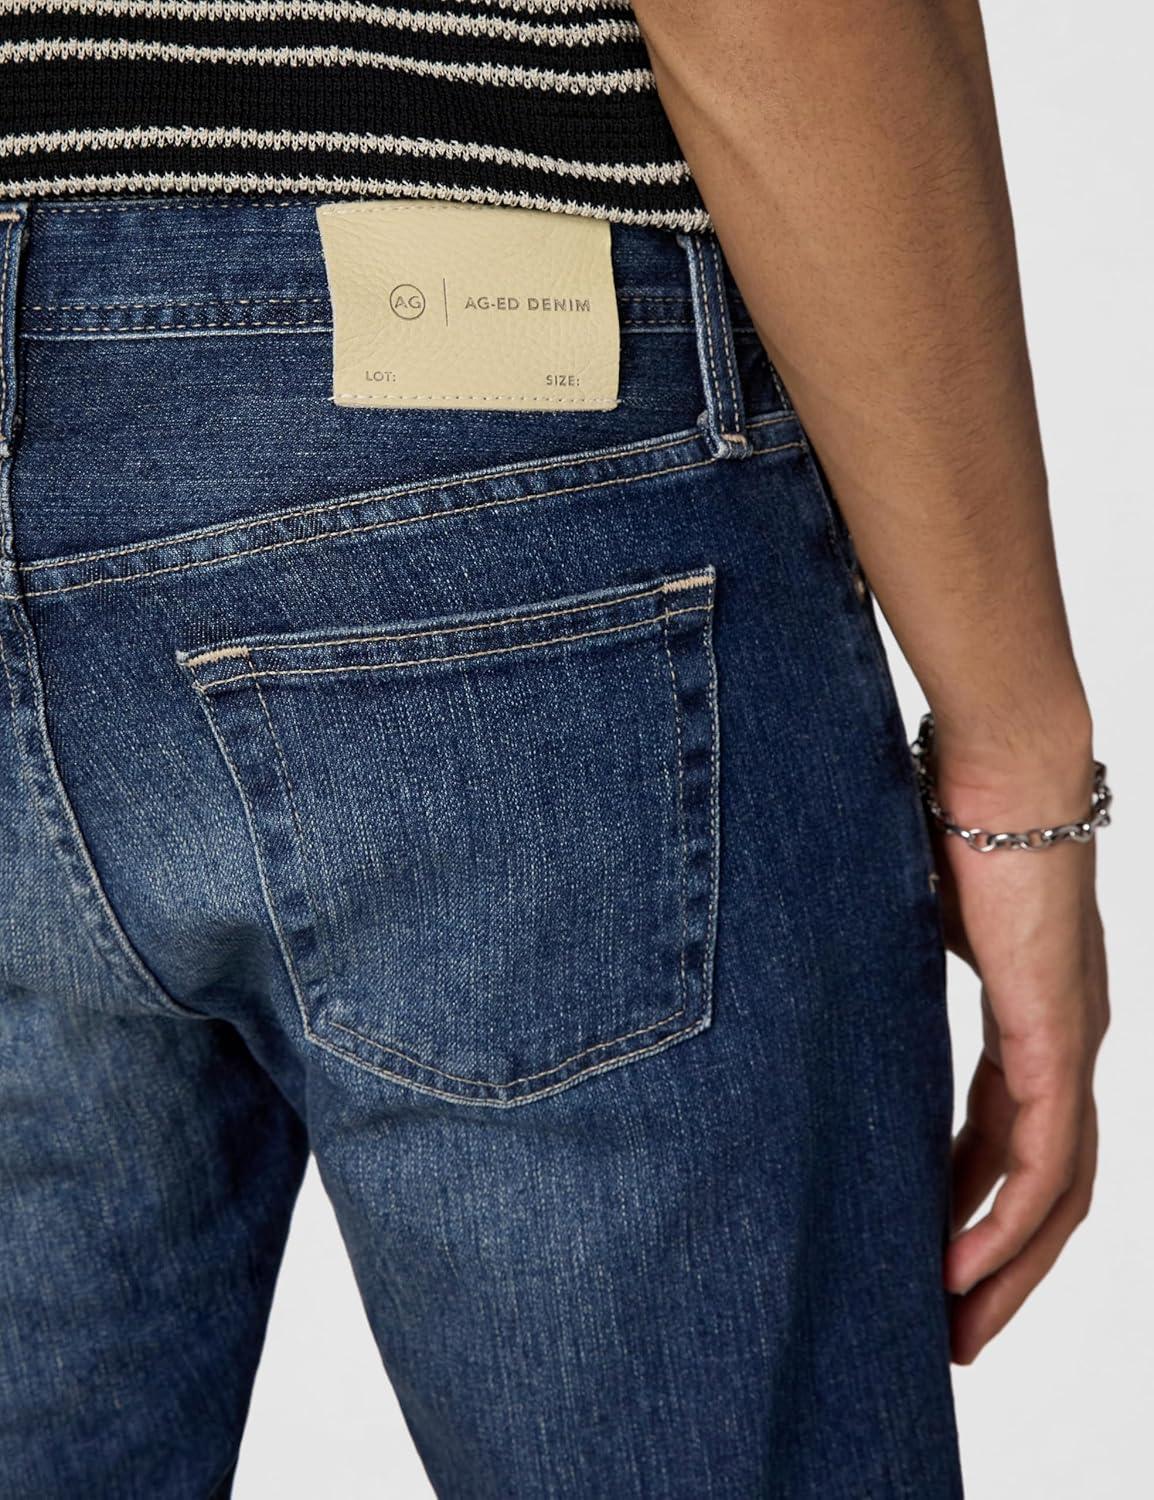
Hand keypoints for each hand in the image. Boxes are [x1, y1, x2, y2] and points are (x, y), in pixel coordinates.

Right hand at [931, 751, 1108, 1364]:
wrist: (1003, 762)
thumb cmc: (948, 821)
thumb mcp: (903, 929)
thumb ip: (881, 983)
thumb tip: (812, 1007)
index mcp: (1031, 1021)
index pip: (1012, 1143)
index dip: (974, 1211)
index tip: (929, 1265)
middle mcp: (1063, 1045)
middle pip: (1045, 1188)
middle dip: (999, 1267)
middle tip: (948, 1332)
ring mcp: (1067, 1043)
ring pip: (1055, 1192)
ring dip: (1007, 1268)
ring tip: (954, 1328)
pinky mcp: (1055, 1034)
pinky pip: (1044, 1157)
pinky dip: (1008, 1222)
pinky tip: (962, 1267)